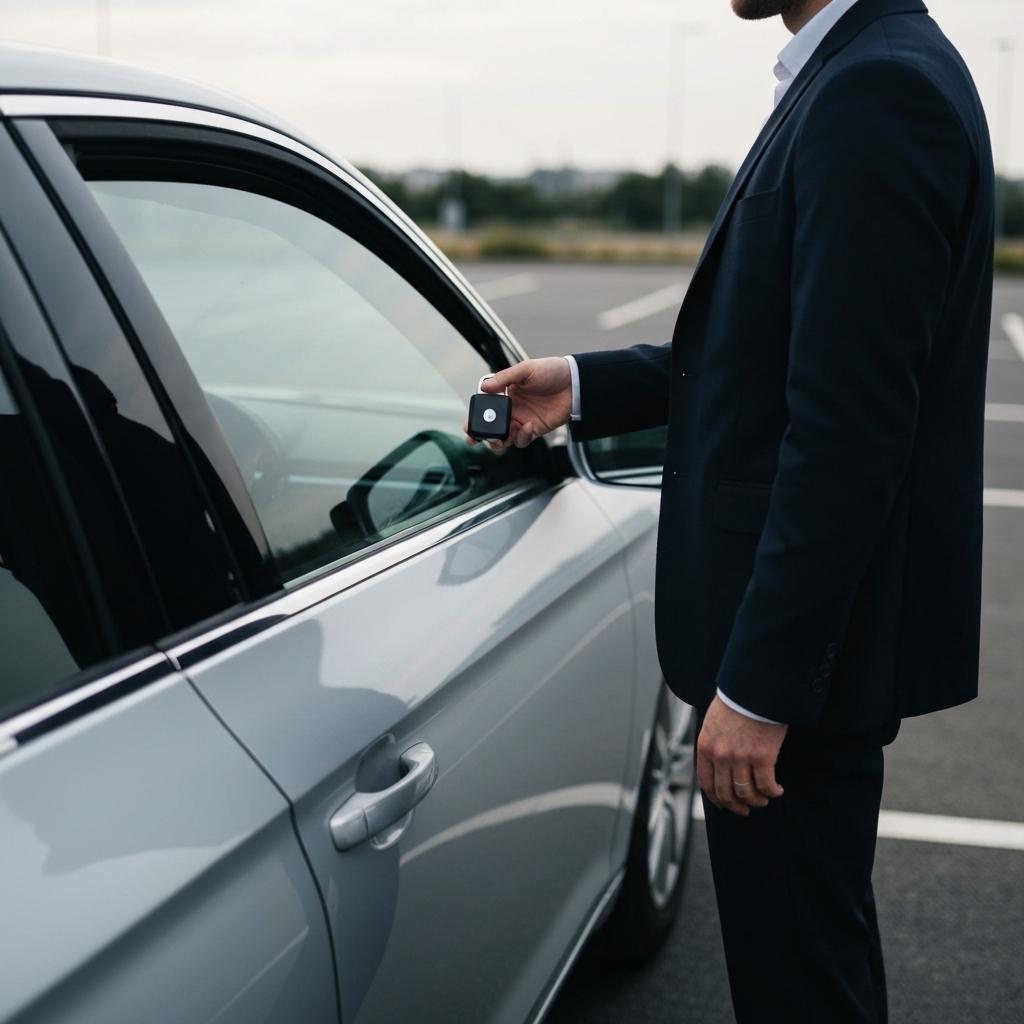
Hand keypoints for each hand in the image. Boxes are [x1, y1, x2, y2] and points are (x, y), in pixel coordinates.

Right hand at [464, 357, 572, 449]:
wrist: (574, 382)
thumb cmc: (551, 371)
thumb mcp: (525, 370)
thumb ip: (504, 379)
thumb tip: (484, 388)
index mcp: (506, 394)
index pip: (486, 409)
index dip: (476, 418)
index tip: (469, 425)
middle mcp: (512, 409)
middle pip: (491, 427)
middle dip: (481, 435)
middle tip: (474, 438)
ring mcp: (523, 420)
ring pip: (504, 438)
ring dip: (498, 441)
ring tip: (499, 438)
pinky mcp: (535, 430)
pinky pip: (523, 440)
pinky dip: (522, 437)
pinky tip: (527, 425)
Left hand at [697, 695, 787, 816]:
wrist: (753, 689)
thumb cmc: (735, 701)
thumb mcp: (713, 722)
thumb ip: (713, 743)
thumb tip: (718, 764)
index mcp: (705, 747)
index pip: (707, 782)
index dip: (716, 798)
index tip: (725, 804)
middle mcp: (720, 756)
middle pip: (725, 792)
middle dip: (736, 806)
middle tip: (745, 810)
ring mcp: (740, 758)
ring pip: (746, 793)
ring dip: (756, 801)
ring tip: (763, 799)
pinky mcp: (762, 757)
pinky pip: (766, 785)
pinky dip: (772, 792)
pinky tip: (777, 790)